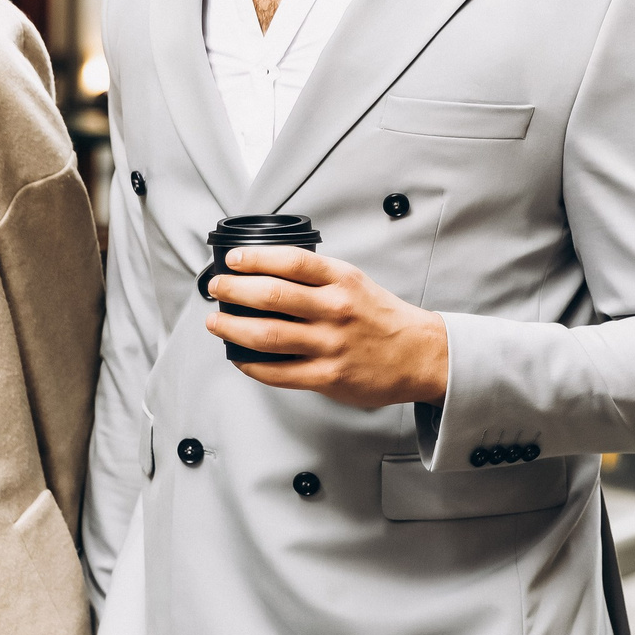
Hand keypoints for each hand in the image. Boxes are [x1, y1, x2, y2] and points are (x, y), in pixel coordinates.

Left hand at [206, 247, 449, 408]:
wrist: (419, 355)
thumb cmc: (381, 317)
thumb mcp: (354, 282)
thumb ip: (316, 277)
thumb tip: (265, 272)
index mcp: (341, 280)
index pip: (290, 261)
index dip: (255, 258)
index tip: (232, 259)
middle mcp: (335, 309)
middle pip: (271, 295)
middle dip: (234, 290)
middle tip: (216, 288)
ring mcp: (331, 345)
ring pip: (268, 335)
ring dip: (233, 327)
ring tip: (216, 322)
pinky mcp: (328, 376)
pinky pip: (279, 372)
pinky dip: (251, 364)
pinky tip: (238, 356)